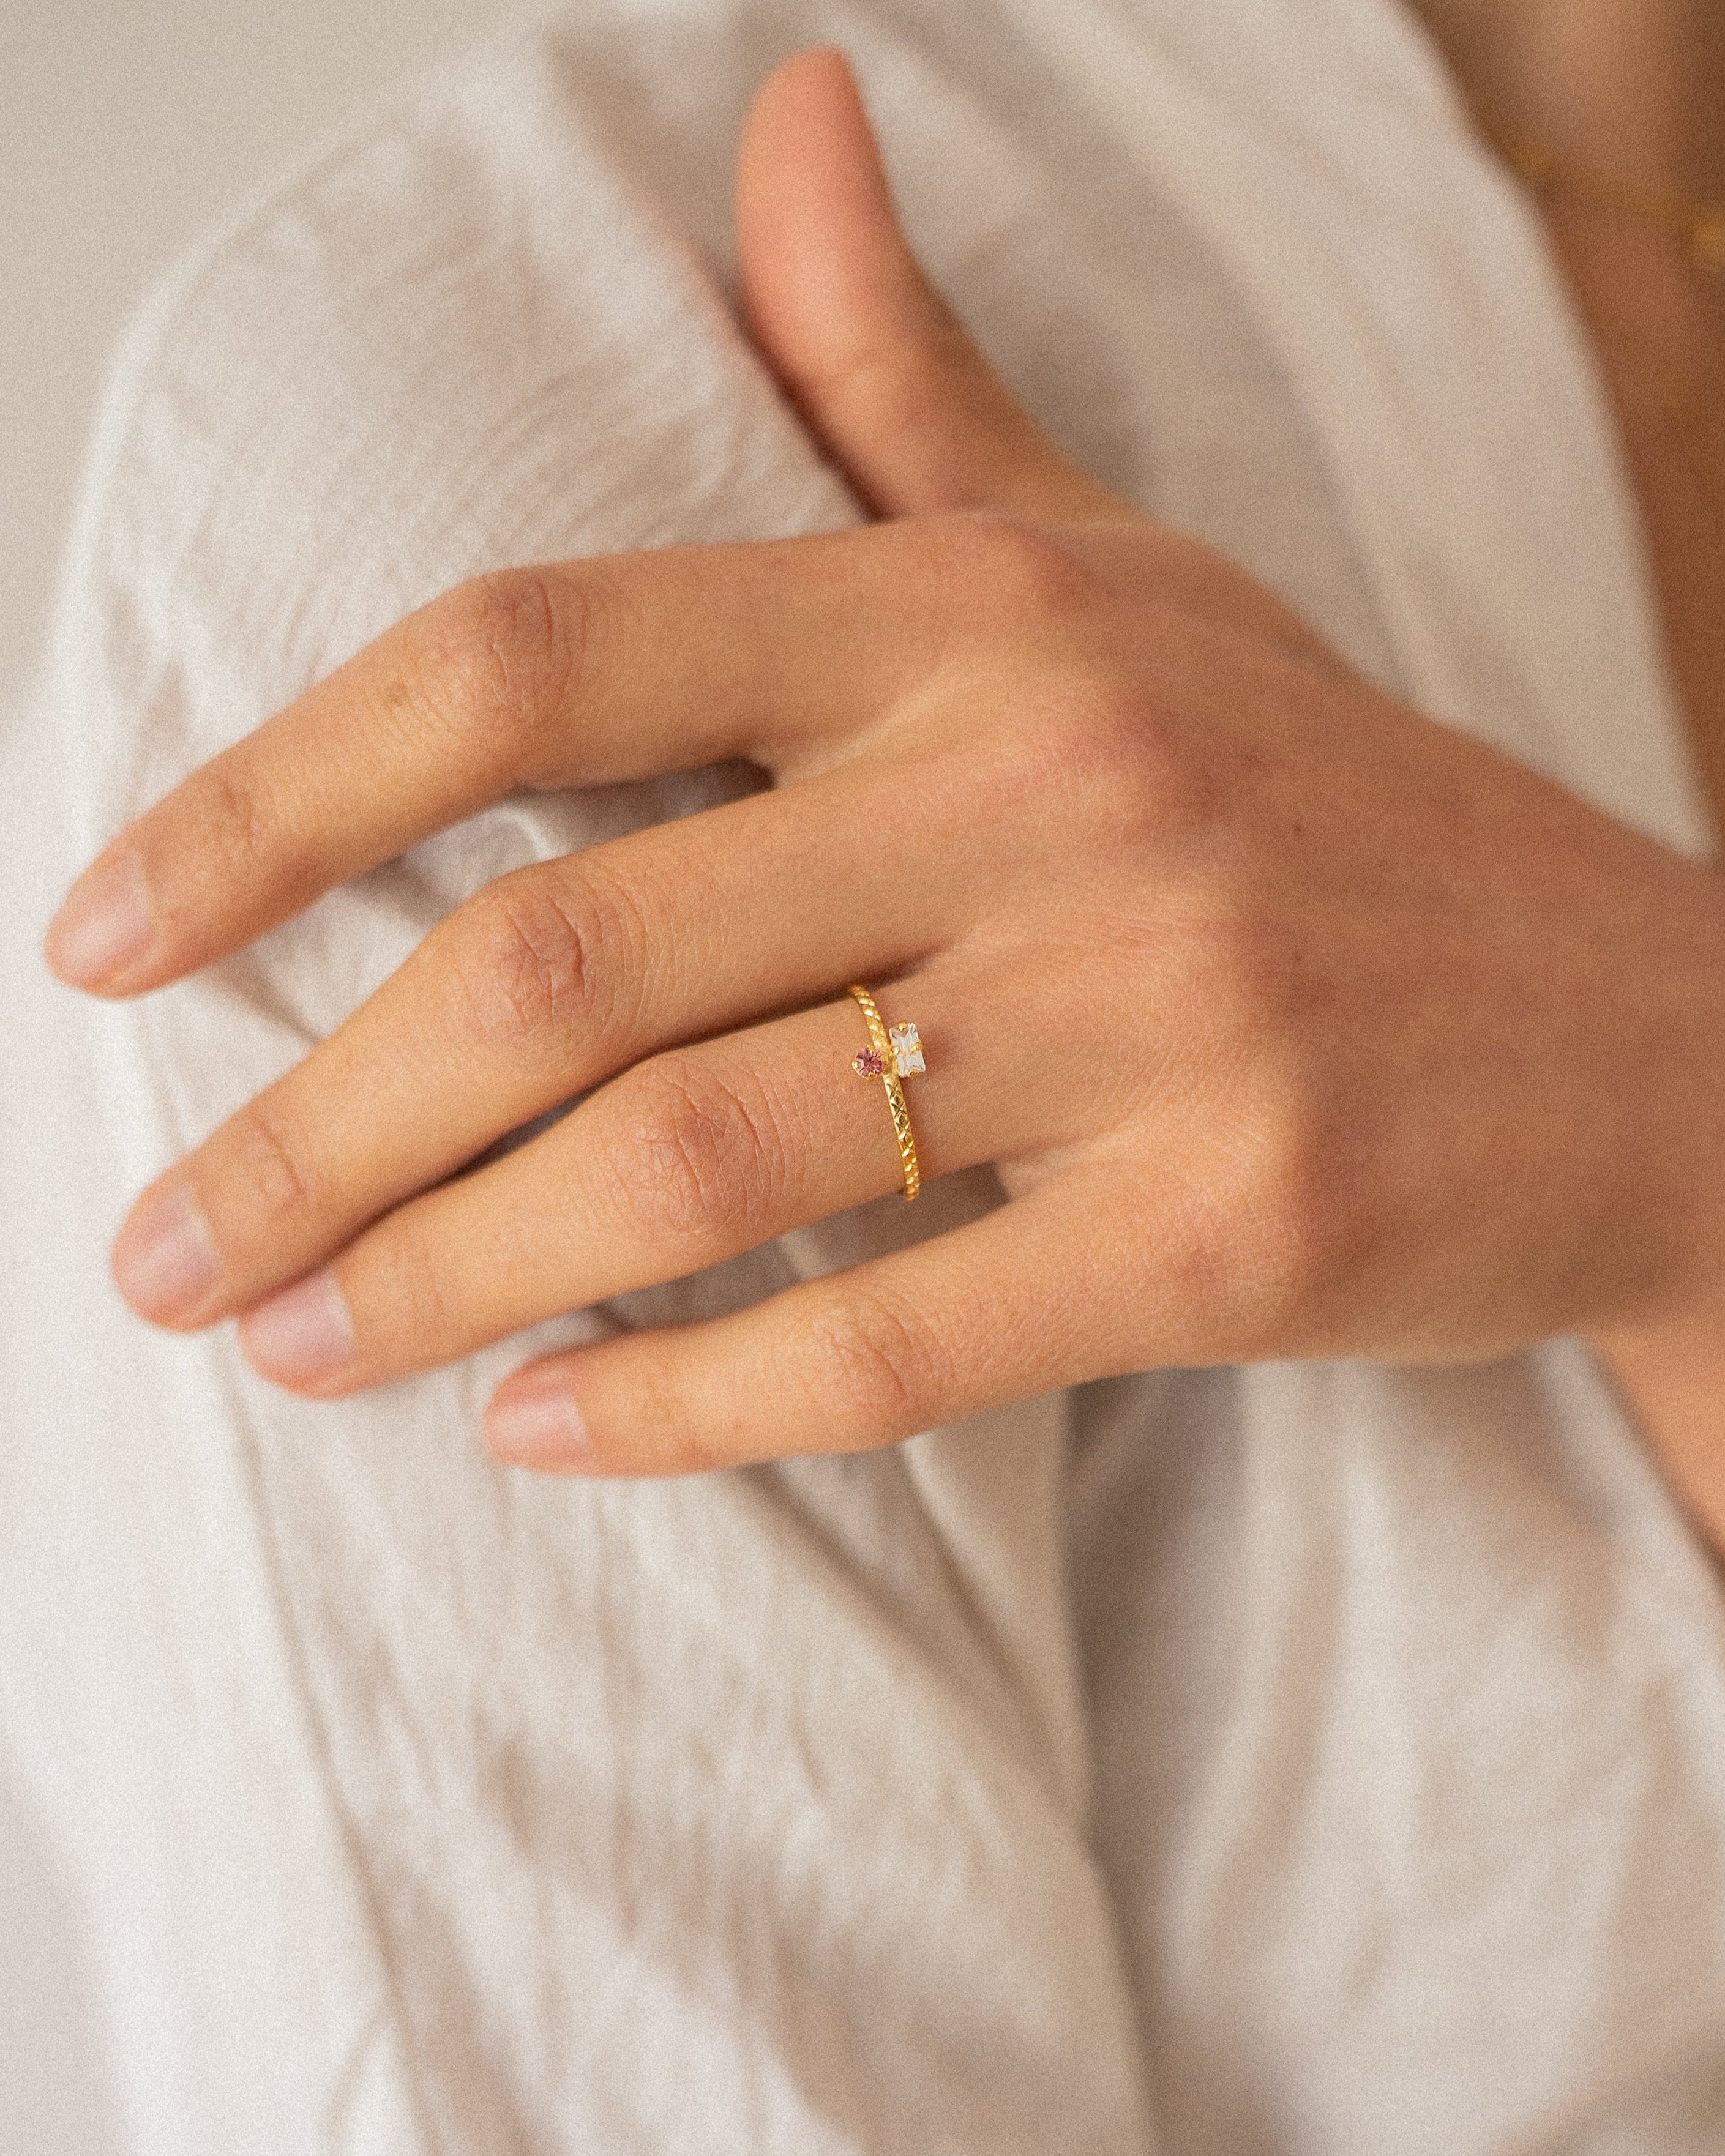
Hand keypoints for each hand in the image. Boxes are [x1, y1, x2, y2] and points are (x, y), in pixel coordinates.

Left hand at [44, 49, 1724, 1476]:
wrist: (1646, 1035)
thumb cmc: (1324, 813)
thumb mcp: (1117, 574)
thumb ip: (904, 380)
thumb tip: (779, 118)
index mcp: (976, 620)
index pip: (533, 656)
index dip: (268, 796)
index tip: (101, 940)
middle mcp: (1053, 784)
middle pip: (564, 953)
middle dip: (310, 1124)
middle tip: (167, 1246)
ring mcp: (1157, 1012)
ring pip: (693, 1157)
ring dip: (442, 1276)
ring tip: (298, 1351)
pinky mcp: (1233, 1228)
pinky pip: (882, 1335)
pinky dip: (675, 1402)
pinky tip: (540, 1434)